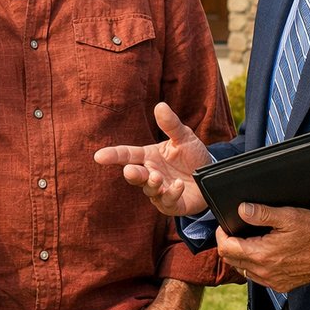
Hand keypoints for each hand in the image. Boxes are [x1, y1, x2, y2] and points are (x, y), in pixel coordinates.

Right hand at [93, 102, 211, 215]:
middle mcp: (151, 174)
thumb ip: (171, 125)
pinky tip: (178, 185)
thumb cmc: (193, 156)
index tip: (99, 156)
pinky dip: (171, 194)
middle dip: (131, 174)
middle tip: (130, 171)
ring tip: (158, 177)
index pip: (127, 155)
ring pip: (148, 190)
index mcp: (149, 157)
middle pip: (134, 175)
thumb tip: (160, 106)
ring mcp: (160, 190)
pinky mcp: (172, 204)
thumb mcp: (184, 137)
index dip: (113, 155)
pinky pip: (167, 202)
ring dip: (151, 184)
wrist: (210, 176)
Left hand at [216, 203, 309, 293]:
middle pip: (231, 260)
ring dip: (239, 256)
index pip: (226, 248)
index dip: (221, 234)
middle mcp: (265, 272)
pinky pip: (257, 278)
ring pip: (243, 270)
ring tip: (247, 241)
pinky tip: (261, 254)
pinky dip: (253, 266)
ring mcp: (273, 280)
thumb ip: (262, 213)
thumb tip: (242, 209)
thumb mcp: (289, 216)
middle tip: (234, 231)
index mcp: (262, 254)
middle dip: (227, 244)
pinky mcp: (282, 285)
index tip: (225, 225)